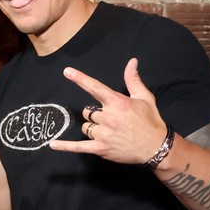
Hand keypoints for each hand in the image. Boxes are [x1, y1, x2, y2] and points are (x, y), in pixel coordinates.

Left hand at [49, 58, 168, 164]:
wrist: (156, 147)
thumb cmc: (150, 121)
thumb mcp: (145, 98)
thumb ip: (133, 80)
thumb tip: (131, 62)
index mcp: (118, 102)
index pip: (95, 87)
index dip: (80, 79)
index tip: (67, 71)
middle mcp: (108, 117)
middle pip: (88, 111)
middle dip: (95, 114)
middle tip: (111, 119)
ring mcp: (103, 133)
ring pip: (85, 127)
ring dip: (92, 128)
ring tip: (109, 132)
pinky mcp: (101, 148)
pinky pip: (79, 146)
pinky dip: (65, 146)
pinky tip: (52, 145)